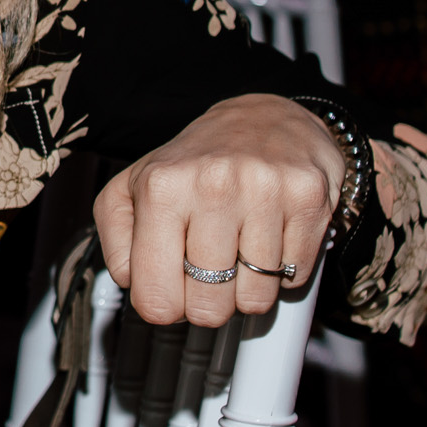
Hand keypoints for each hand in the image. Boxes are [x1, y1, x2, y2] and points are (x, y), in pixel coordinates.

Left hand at [92, 95, 345, 325]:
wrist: (264, 119)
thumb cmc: (195, 163)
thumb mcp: (132, 190)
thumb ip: (116, 241)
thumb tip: (132, 282)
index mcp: (162, 187)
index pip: (156, 299)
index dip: (165, 307)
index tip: (173, 288)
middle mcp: (213, 185)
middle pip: (208, 307)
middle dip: (209, 302)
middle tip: (210, 271)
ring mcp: (266, 190)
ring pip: (255, 298)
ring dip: (249, 287)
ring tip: (241, 250)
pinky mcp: (309, 197)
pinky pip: (294, 275)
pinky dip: (284, 270)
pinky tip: (272, 237)